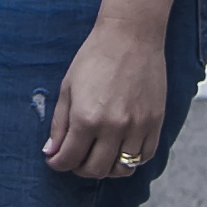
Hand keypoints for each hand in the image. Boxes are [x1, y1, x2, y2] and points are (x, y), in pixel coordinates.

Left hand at [46, 17, 168, 180]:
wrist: (131, 36)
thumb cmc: (95, 57)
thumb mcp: (68, 88)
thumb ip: (59, 124)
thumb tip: (51, 152)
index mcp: (86, 118)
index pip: (68, 159)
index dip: (57, 163)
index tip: (55, 159)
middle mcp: (113, 127)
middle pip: (94, 170)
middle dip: (79, 168)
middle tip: (75, 158)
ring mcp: (137, 127)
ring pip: (121, 169)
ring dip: (106, 167)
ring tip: (98, 154)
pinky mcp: (155, 123)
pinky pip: (144, 157)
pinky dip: (130, 160)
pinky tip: (119, 149)